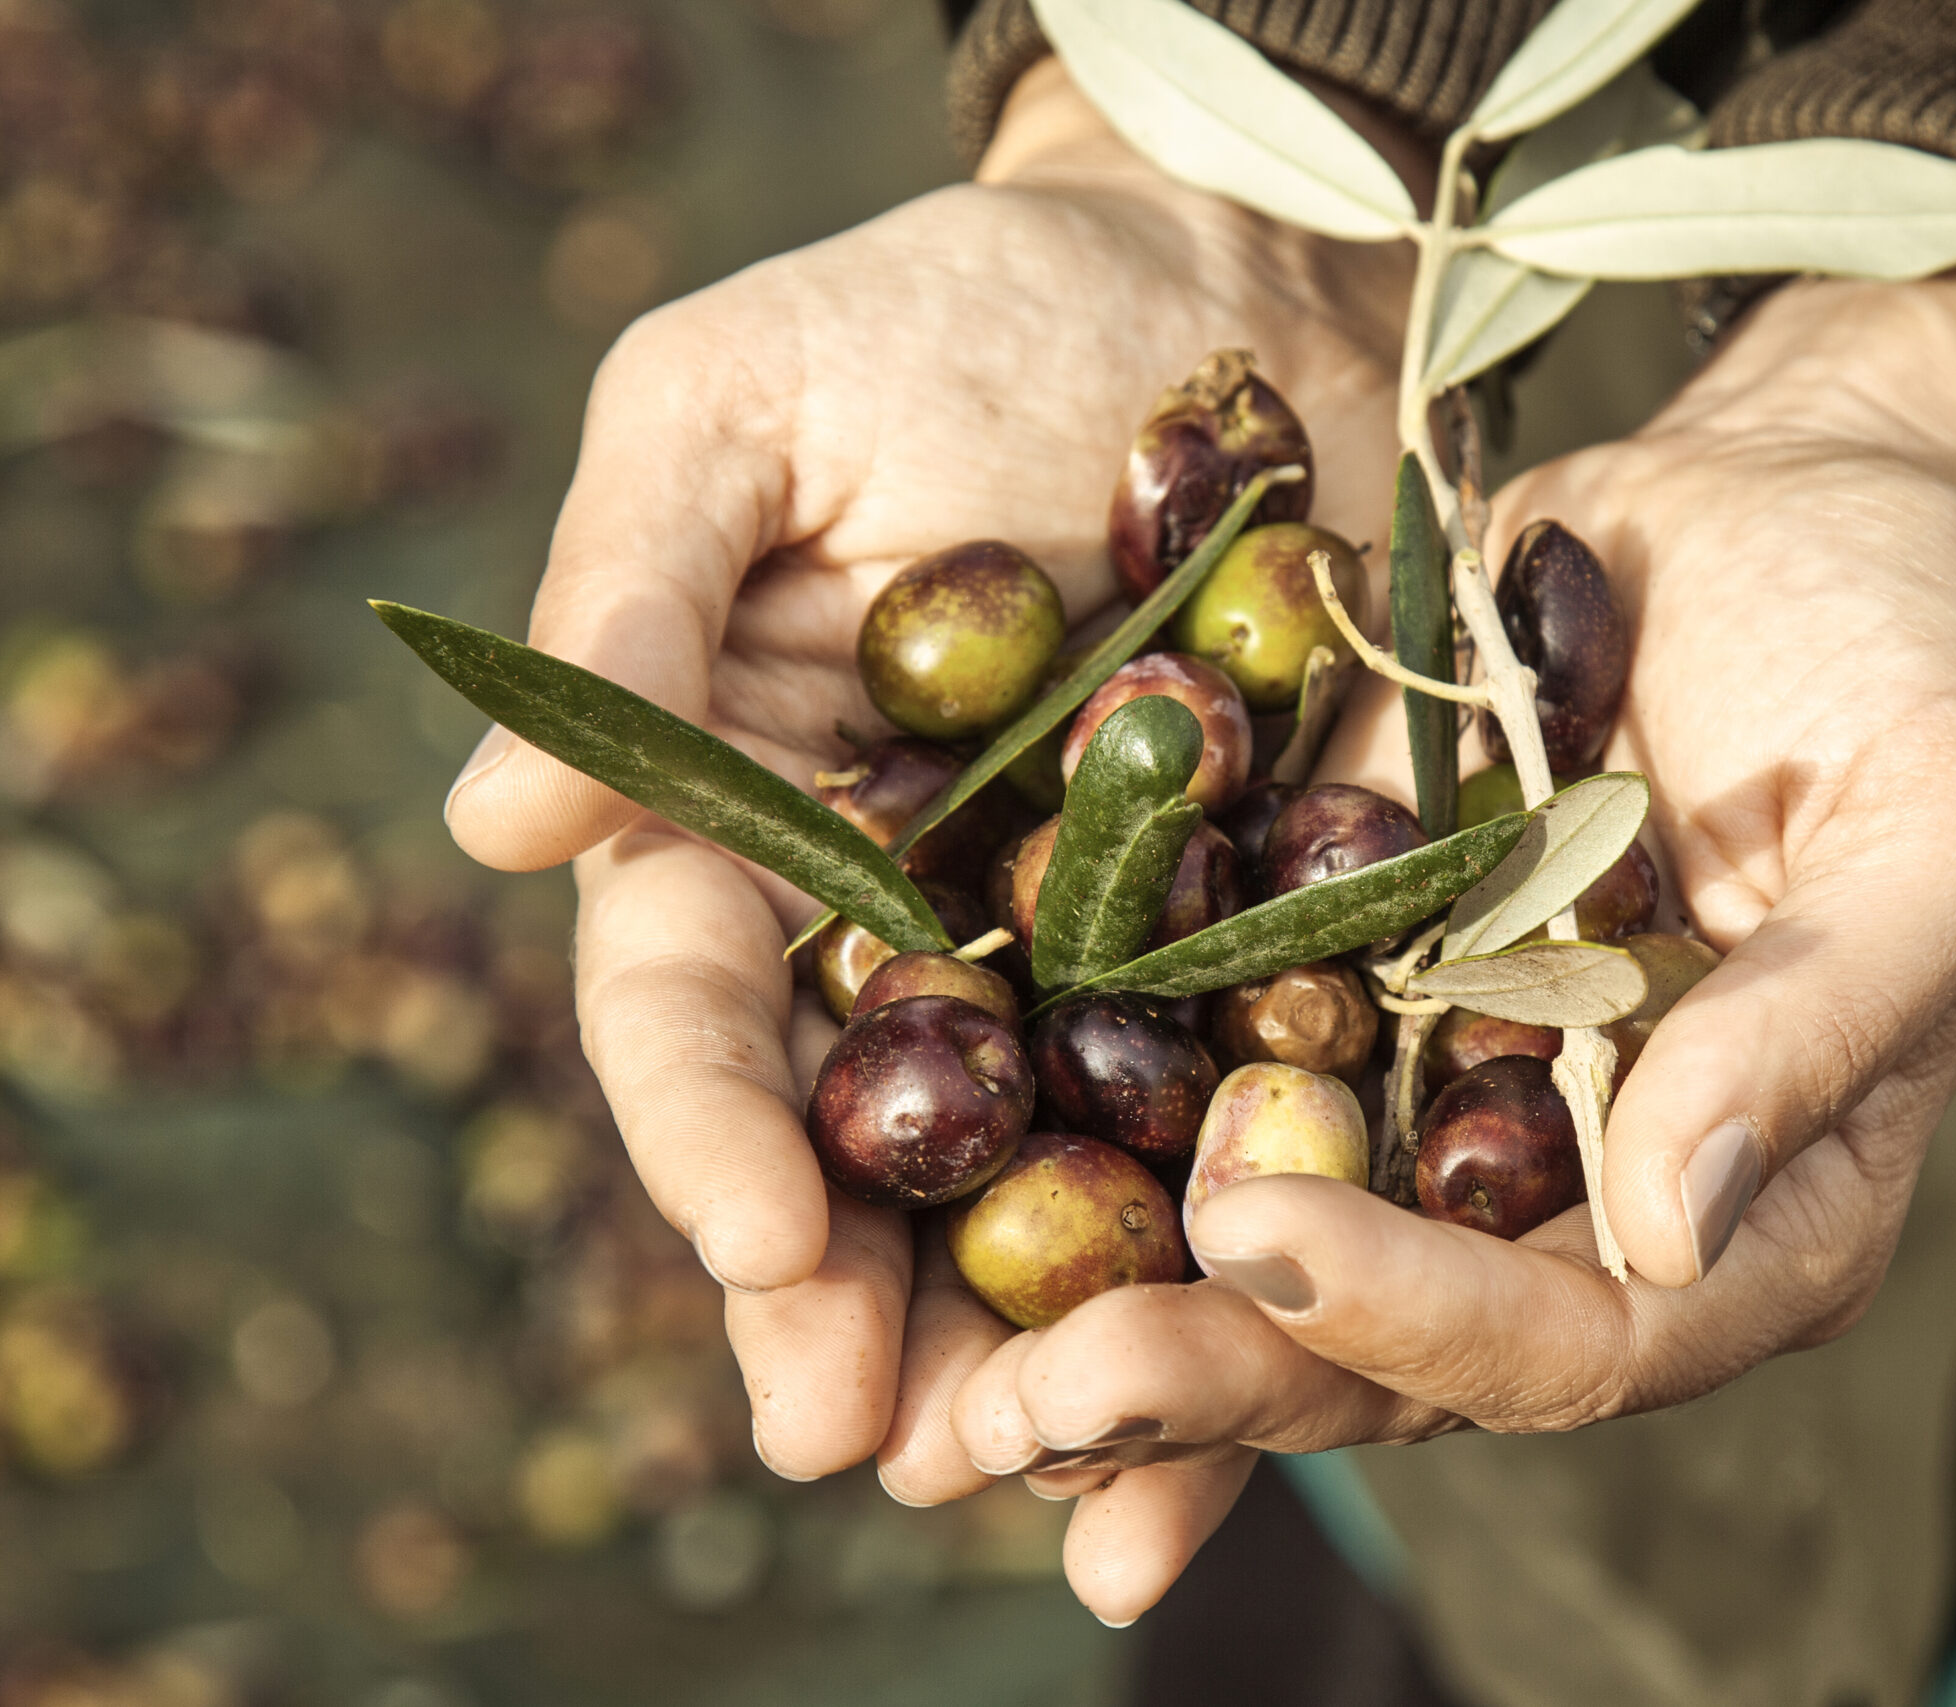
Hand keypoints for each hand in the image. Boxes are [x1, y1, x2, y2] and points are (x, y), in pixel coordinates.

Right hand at [441, 60, 1415, 1612]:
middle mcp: (912, 924)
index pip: (698, 1008)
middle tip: (873, 1453)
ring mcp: (1096, 949)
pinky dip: (1256, 1231)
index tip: (750, 1248)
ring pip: (1049, 1176)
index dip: (712, 1134)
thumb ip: (627, 594)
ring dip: (1043, 1334)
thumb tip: (493, 826)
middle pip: (866, 1147)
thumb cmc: (937, 312)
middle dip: (857, 1307)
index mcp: (753, 822)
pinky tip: (1270, 1361)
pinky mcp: (1273, 936)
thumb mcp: (741, 406)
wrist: (1212, 285)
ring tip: (1050, 1477)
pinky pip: (1257, 1102)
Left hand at [944, 259, 1955, 1609]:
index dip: (1429, 1314)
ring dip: (1129, 1332)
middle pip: (1401, 1348)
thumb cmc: (1906, 653)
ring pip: (1280, 1271)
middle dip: (1227, 1381)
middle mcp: (1584, 1197)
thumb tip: (1675, 1228)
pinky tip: (958, 1208)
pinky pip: (1211, 1102)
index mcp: (1757, 1204)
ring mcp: (1450, 1107)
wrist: (1780, 504)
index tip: (1268, 1237)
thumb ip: (1819, 1020)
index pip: (1589, 1330)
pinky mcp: (1342, 996)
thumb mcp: (1939, 821)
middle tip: (1043, 1398)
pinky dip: (1098, 1170)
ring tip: (970, 1382)